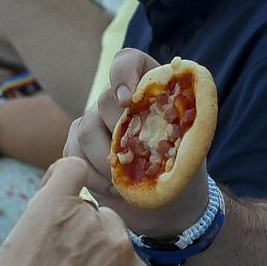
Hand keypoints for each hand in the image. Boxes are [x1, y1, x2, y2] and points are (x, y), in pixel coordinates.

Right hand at [64, 48, 212, 238]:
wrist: (168, 205)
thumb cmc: (183, 171)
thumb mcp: (193, 148)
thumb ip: (185, 127)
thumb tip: (178, 119)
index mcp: (148, 88)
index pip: (127, 60)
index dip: (123, 73)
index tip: (129, 99)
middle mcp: (117, 100)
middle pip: (104, 100)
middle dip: (120, 134)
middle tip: (138, 159)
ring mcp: (94, 122)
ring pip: (86, 129)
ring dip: (106, 160)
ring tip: (125, 180)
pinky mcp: (78, 147)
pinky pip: (73, 153)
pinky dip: (93, 175)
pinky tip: (112, 189)